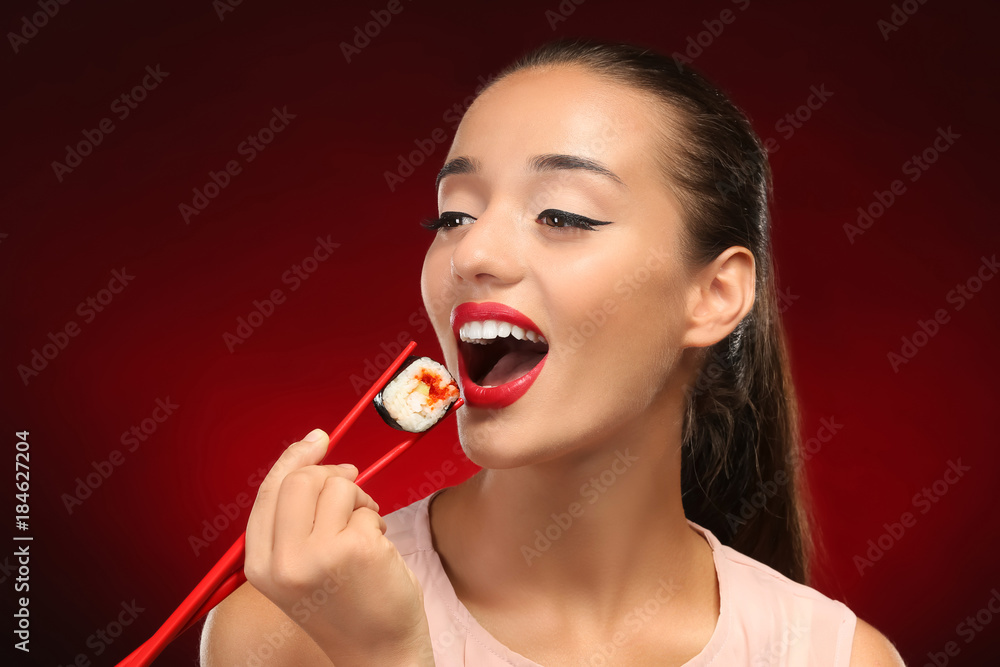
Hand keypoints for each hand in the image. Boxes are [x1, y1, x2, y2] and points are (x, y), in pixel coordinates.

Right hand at [244, 429, 433, 665]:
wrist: (376, 650)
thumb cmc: (344, 604)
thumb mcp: (298, 567)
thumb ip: (293, 519)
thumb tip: (311, 448)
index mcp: (261, 565)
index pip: (270, 491)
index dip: (294, 459)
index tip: (317, 440)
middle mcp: (284, 561)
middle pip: (301, 480)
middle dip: (332, 473)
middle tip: (352, 484)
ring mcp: (320, 555)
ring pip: (338, 487)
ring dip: (359, 498)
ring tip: (364, 528)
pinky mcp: (357, 550)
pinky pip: (367, 508)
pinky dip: (376, 520)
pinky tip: (376, 549)